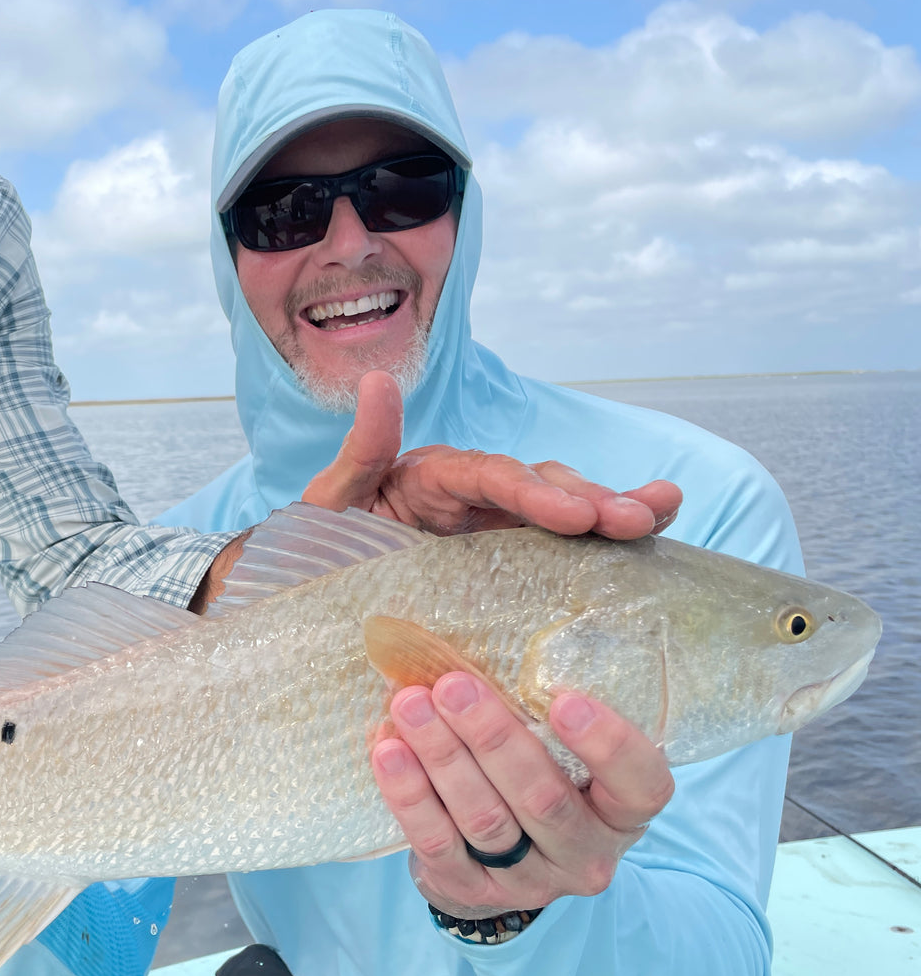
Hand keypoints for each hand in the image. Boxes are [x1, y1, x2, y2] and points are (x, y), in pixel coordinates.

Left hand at [302, 371, 681, 538]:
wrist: (310, 596)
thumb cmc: (317, 547)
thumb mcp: (329, 501)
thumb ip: (361, 449)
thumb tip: (377, 380)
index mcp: (433, 478)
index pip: (492, 477)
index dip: (535, 493)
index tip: (576, 514)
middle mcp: (472, 498)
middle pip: (541, 488)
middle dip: (594, 500)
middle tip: (642, 518)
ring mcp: (492, 532)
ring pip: (562, 514)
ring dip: (614, 513)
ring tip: (665, 517)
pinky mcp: (505, 568)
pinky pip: (557, 556)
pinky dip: (601, 550)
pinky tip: (650, 550)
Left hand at [370, 671, 676, 919]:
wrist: (503, 865)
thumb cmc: (542, 782)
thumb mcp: (564, 756)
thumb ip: (544, 717)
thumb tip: (482, 651)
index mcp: (622, 813)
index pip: (641, 786)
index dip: (608, 745)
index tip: (564, 700)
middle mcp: (585, 853)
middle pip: (543, 799)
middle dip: (492, 738)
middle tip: (452, 687)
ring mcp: (530, 880)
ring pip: (484, 819)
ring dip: (442, 758)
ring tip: (409, 707)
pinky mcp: (473, 891)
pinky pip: (438, 843)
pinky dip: (410, 795)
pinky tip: (388, 752)